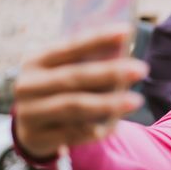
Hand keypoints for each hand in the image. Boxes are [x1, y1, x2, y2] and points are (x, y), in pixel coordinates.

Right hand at [14, 32, 147, 157]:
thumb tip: (123, 54)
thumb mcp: (63, 72)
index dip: (98, 38)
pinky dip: (94, 130)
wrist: (29, 128)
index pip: (70, 46)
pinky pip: (71, 133)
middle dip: (110, 72)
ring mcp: (30, 112)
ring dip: (107, 103)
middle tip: (141, 69)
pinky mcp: (37, 138)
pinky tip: (115, 127)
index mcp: (36, 60)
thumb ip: (86, 64)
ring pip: (73, 106)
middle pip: (74, 76)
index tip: (127, 31)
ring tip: (137, 100)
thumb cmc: (58, 91)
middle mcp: (29, 85)